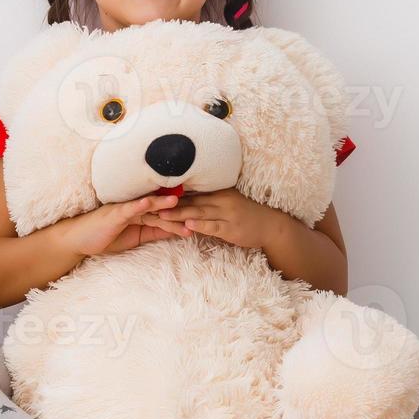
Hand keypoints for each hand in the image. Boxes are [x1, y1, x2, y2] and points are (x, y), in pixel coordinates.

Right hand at [55, 193, 186, 256]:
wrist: (80, 240)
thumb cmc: (106, 237)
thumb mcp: (136, 238)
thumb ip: (155, 233)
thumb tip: (177, 231)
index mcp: (142, 214)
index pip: (166, 213)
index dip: (182, 214)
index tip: (200, 216)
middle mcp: (136, 208)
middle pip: (161, 209)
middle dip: (178, 210)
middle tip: (195, 210)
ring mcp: (125, 209)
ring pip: (148, 207)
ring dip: (163, 204)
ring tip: (178, 202)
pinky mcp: (115, 213)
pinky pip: (129, 208)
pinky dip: (140, 205)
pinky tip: (150, 202)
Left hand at [153, 187, 285, 248]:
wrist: (270, 225)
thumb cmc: (244, 214)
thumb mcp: (225, 202)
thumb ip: (206, 201)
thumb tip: (182, 199)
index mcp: (217, 191)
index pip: (190, 191)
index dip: (170, 193)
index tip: (151, 193)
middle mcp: (221, 199)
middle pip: (190, 201)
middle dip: (168, 203)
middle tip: (148, 204)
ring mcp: (226, 213)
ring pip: (198, 212)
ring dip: (179, 214)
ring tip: (161, 214)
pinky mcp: (231, 228)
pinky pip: (213, 226)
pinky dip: (200, 225)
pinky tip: (188, 225)